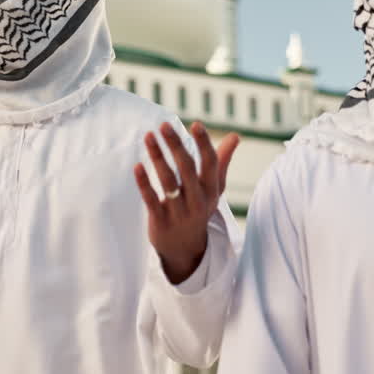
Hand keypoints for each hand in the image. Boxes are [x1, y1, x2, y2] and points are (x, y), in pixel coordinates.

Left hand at [134, 122, 238, 283]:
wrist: (186, 249)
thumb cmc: (199, 208)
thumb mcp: (214, 188)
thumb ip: (222, 161)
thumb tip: (235, 136)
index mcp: (211, 189)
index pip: (210, 163)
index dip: (204, 143)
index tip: (196, 124)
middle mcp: (197, 200)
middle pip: (187, 169)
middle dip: (176, 146)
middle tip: (164, 125)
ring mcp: (179, 212)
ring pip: (168, 181)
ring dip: (158, 157)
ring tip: (148, 136)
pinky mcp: (160, 221)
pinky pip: (151, 200)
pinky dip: (144, 183)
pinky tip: (137, 166)